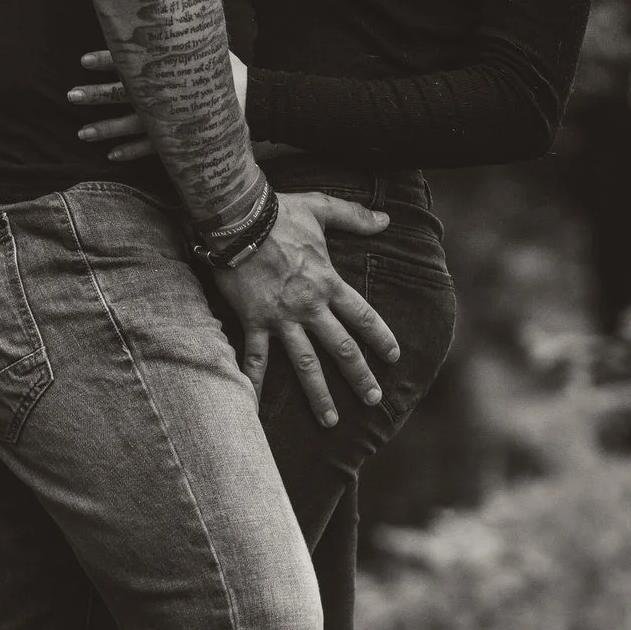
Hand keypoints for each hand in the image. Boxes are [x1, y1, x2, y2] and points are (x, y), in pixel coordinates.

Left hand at [69, 48, 247, 164]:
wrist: (255, 102)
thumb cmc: (227, 72)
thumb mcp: (204, 49)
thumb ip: (178, 40)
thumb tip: (160, 17)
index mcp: (167, 70)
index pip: (130, 62)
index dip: (105, 61)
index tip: (83, 62)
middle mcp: (164, 96)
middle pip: (122, 94)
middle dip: (95, 96)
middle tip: (71, 97)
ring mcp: (170, 121)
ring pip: (130, 126)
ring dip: (105, 129)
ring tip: (83, 134)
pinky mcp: (179, 141)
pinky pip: (150, 149)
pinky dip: (131, 152)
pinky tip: (112, 155)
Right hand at [214, 193, 400, 426]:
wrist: (237, 219)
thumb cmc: (279, 213)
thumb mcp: (321, 208)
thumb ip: (354, 216)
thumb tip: (386, 219)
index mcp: (328, 283)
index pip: (363, 316)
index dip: (381, 337)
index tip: (393, 357)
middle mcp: (309, 307)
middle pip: (341, 349)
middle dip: (359, 376)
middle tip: (374, 400)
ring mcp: (282, 319)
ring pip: (305, 364)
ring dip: (319, 394)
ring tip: (331, 421)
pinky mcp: (255, 322)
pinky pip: (256, 359)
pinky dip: (256, 383)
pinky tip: (259, 408)